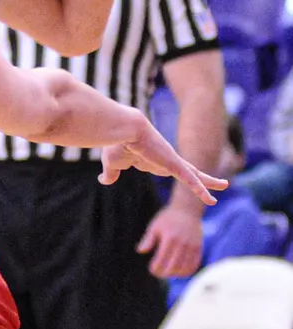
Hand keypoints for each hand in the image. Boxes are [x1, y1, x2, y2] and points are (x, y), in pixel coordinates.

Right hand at [100, 123, 227, 206]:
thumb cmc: (116, 144)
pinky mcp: (174, 165)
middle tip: (215, 181)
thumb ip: (110, 173)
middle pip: (188, 170)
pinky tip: (211, 199)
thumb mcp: (112, 164)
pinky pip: (191, 180)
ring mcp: (172, 162)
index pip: (169, 168)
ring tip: (224, 185)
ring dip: (209, 181)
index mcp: (152, 160)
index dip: (177, 173)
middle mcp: (166, 160)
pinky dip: (201, 189)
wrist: (123, 130)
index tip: (184, 179)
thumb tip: (103, 180)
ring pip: (195, 175)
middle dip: (201, 176)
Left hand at [138, 206, 204, 278]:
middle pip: (173, 267)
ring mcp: (192, 246)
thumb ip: (148, 240)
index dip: (156, 269)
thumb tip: (140, 251)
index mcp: (169, 238)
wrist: (187, 210)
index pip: (162, 260)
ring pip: (185, 268)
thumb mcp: (155, 226)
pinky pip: (194, 265)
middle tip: (159, 274)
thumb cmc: (167, 218)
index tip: (152, 270)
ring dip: (176, 274)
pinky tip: (180, 272)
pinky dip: (187, 271)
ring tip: (169, 273)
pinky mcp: (199, 248)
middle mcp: (182, 243)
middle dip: (164, 274)